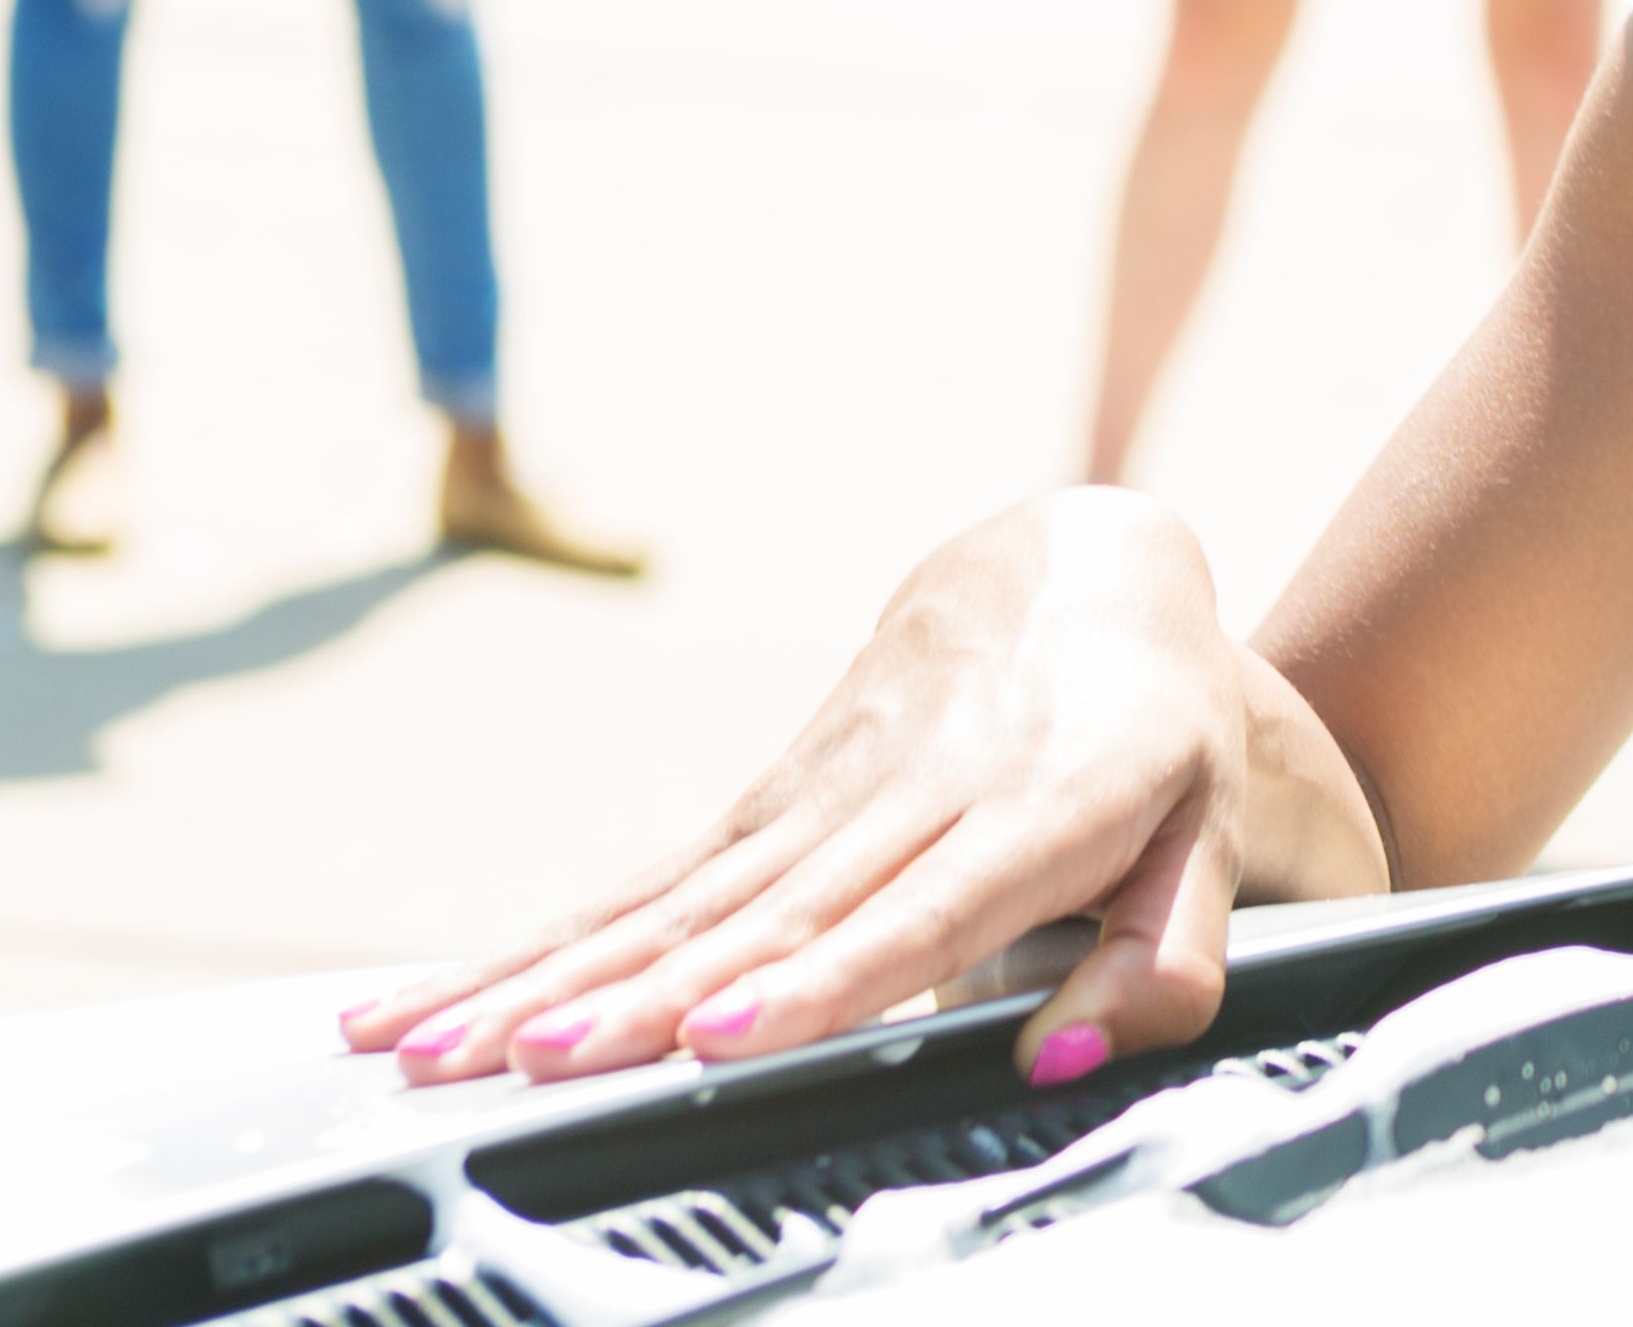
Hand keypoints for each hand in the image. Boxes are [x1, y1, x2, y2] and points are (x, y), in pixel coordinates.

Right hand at [341, 490, 1382, 1089]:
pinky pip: (635, 889)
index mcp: (1033, 809)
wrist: (1076, 567)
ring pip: (669, 904)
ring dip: (542, 984)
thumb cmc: (1155, 731)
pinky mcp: (760, 804)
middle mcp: (907, 797)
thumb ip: (1165, 963)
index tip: (720, 1033)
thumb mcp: (1209, 840)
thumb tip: (1058, 1062)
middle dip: (636, 1001)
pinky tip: (423, 1011)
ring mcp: (816, 797)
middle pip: (759, 916)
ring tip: (432, 1052)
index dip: (816, 977)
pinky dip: (527, 952)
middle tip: (532, 1065)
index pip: (915, 909)